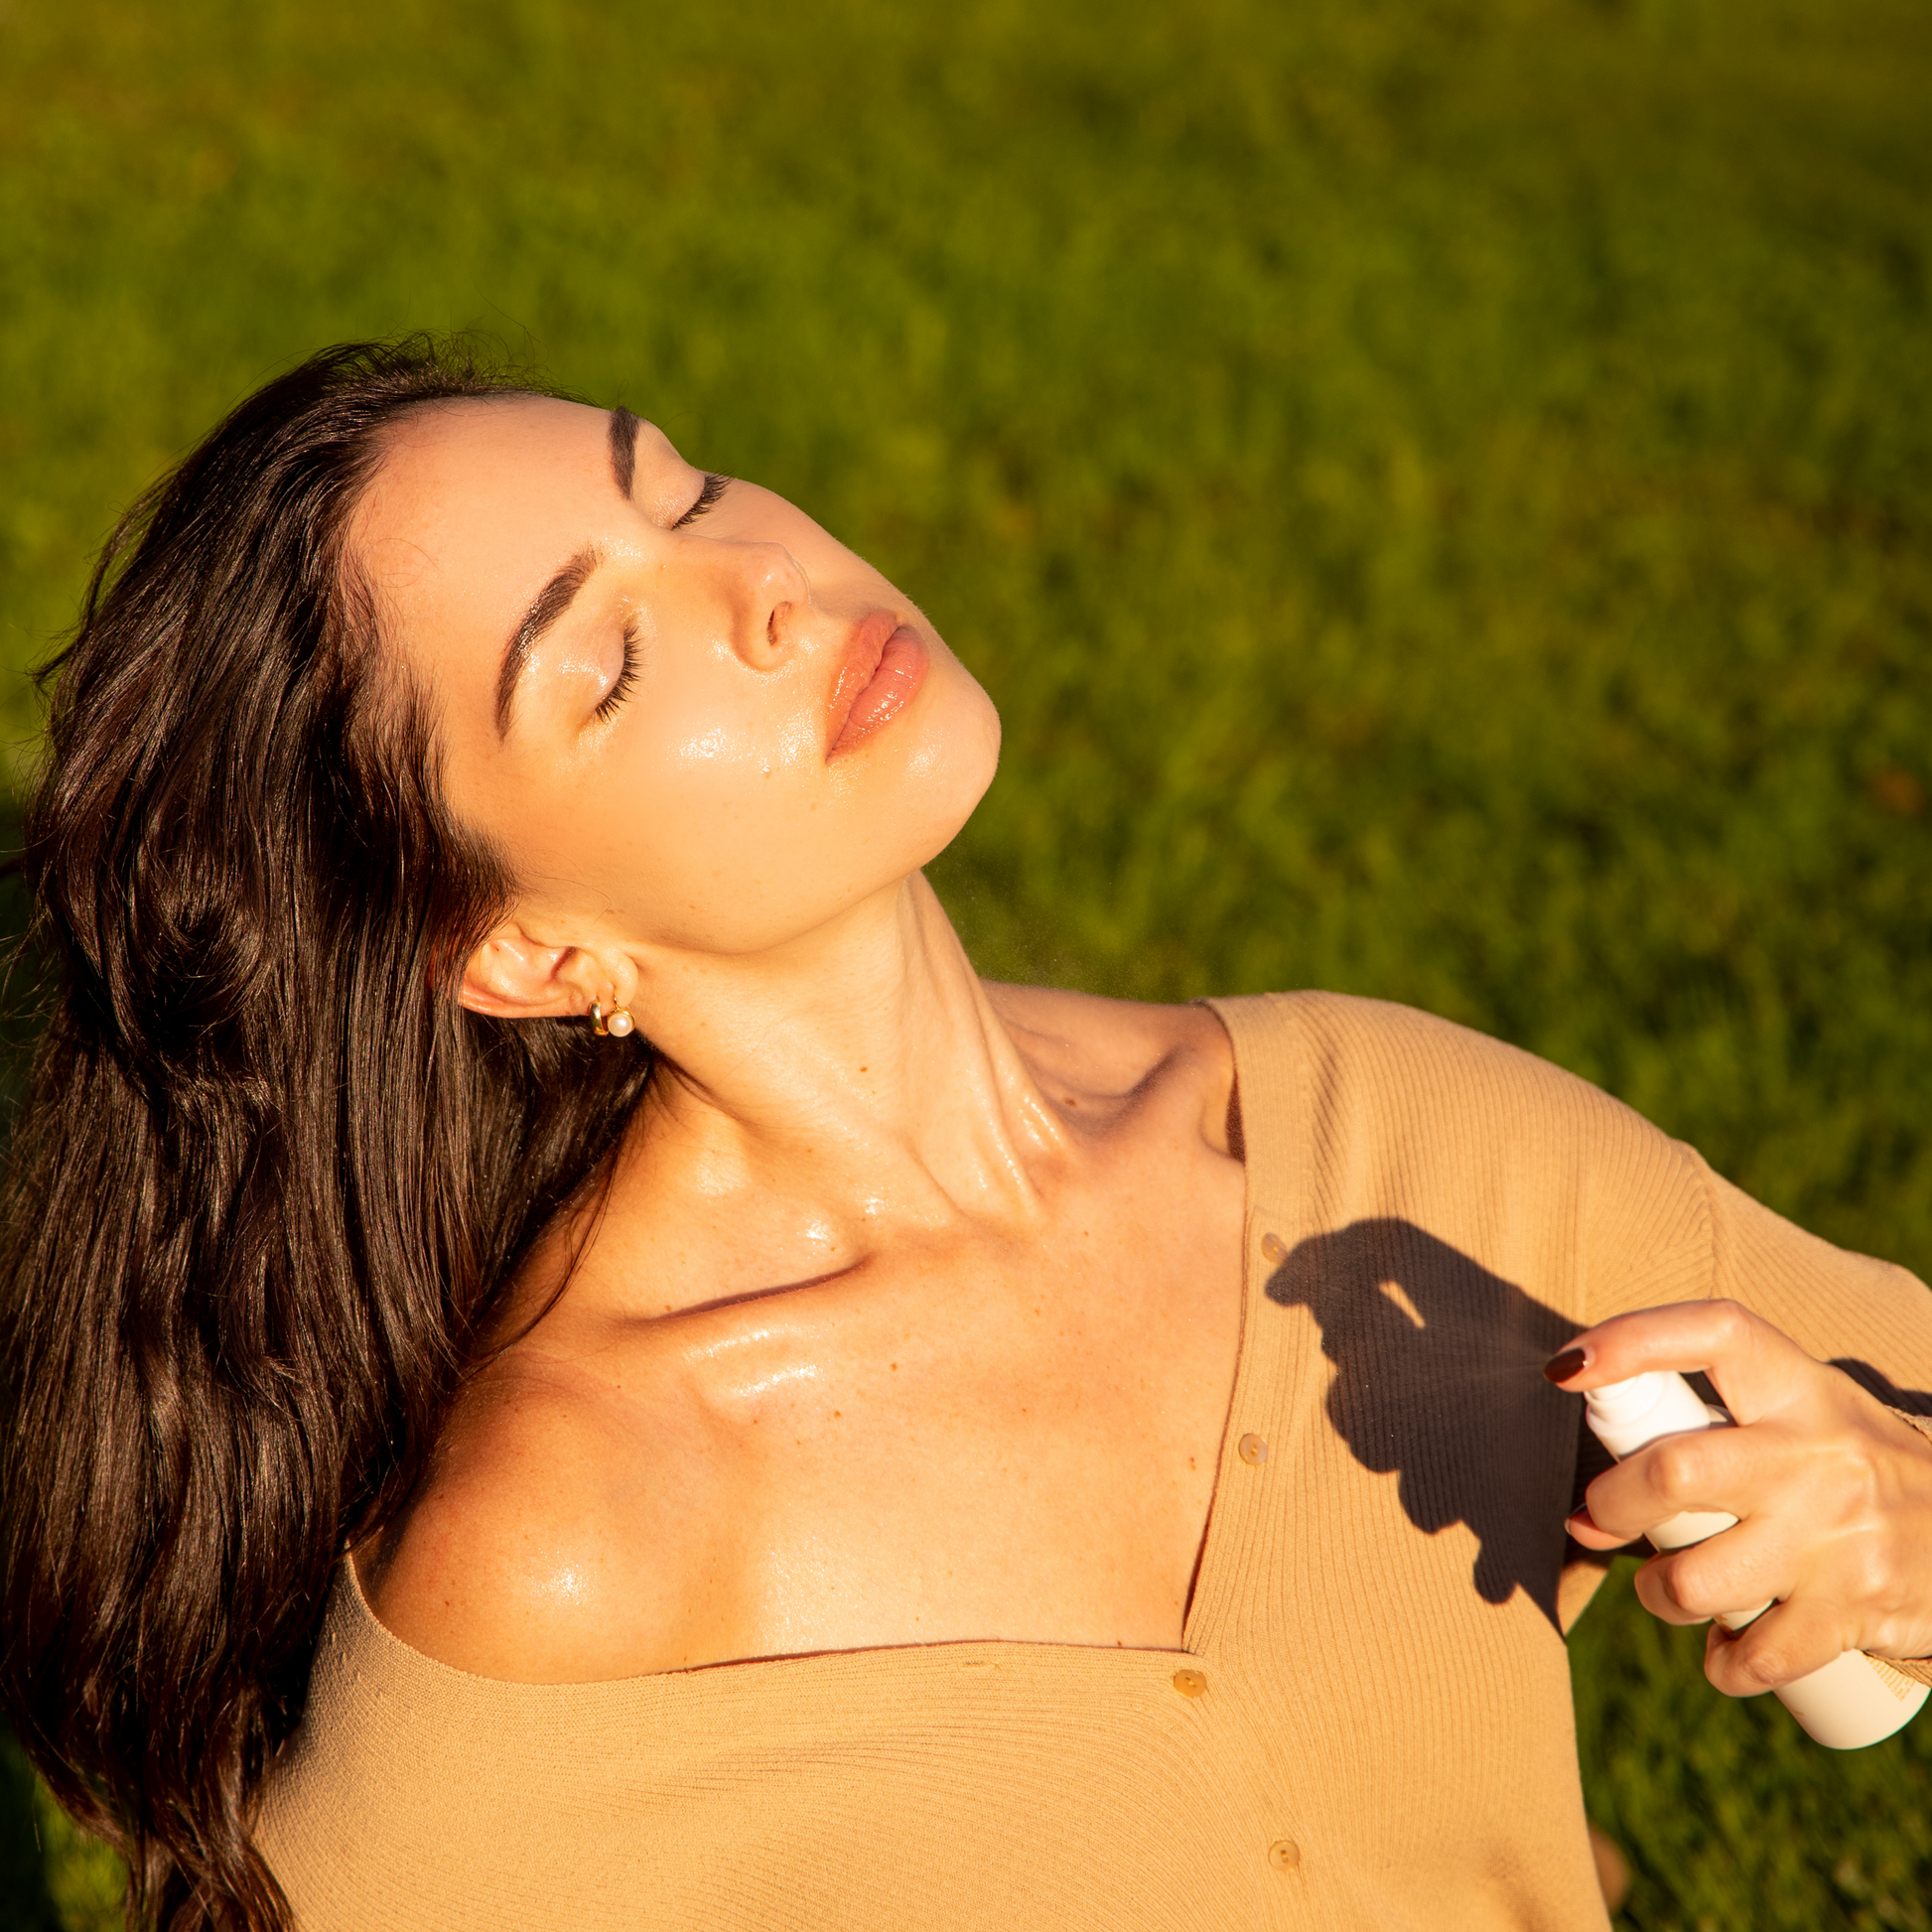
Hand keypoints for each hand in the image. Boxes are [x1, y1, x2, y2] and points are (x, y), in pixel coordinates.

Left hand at [1546, 1299, 1931, 1694]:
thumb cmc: (1854, 1469)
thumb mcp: (1806, 1417)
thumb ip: (1707, 1436)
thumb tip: (1583, 1516)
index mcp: (1799, 1390)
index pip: (1713, 1333)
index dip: (1631, 1340)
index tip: (1567, 1368)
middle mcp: (1816, 1456)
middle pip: (1673, 1473)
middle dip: (1611, 1504)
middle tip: (1602, 1517)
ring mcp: (1836, 1537)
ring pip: (1696, 1579)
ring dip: (1657, 1593)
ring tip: (1666, 1589)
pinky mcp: (1855, 1611)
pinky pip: (1754, 1655)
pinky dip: (1722, 1665)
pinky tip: (1723, 1652)